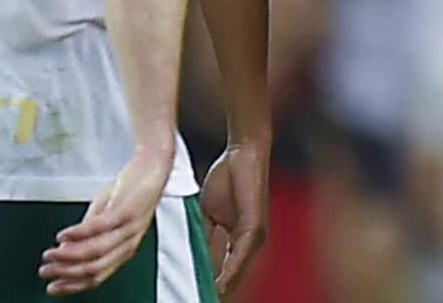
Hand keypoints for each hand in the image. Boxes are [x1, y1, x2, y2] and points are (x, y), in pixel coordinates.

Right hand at [41, 148, 169, 294]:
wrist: (152, 167)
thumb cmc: (129, 192)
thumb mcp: (106, 218)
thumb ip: (88, 237)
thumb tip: (63, 253)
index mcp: (123, 250)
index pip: (97, 276)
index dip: (73, 285)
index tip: (52, 288)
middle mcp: (128, 243)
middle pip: (95, 268)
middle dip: (66, 273)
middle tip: (45, 272)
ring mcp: (129, 228)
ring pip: (95, 251)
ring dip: (68, 256)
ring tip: (50, 255)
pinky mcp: (127, 211)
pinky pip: (100, 227)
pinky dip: (78, 233)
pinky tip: (63, 236)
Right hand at [198, 140, 269, 293]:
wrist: (244, 153)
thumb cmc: (228, 178)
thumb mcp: (208, 212)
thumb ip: (203, 234)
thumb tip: (188, 254)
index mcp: (236, 239)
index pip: (223, 271)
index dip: (210, 285)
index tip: (192, 297)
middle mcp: (248, 242)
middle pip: (230, 277)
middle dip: (213, 292)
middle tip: (194, 302)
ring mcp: (253, 237)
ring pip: (235, 273)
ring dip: (220, 289)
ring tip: (203, 301)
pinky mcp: (254, 228)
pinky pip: (238, 257)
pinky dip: (228, 274)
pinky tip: (217, 287)